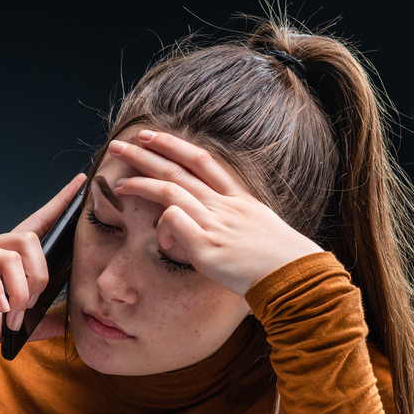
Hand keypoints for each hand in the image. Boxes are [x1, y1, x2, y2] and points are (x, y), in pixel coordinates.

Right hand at [0, 174, 85, 369]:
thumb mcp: (0, 330)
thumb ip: (32, 325)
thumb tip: (64, 326)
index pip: (34, 226)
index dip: (57, 205)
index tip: (80, 184)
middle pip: (29, 239)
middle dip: (40, 275)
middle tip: (29, 307)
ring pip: (7, 253)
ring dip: (19, 288)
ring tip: (11, 316)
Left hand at [106, 130, 322, 296]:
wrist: (294, 277)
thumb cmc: (280, 262)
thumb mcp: (260, 230)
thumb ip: (234, 224)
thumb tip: (214, 228)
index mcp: (238, 199)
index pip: (202, 161)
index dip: (174, 145)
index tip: (153, 135)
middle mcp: (224, 206)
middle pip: (178, 170)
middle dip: (146, 154)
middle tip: (121, 144)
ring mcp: (214, 224)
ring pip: (169, 191)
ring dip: (140, 183)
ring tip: (118, 182)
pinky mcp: (206, 247)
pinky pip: (173, 222)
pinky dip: (162, 227)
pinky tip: (161, 239)